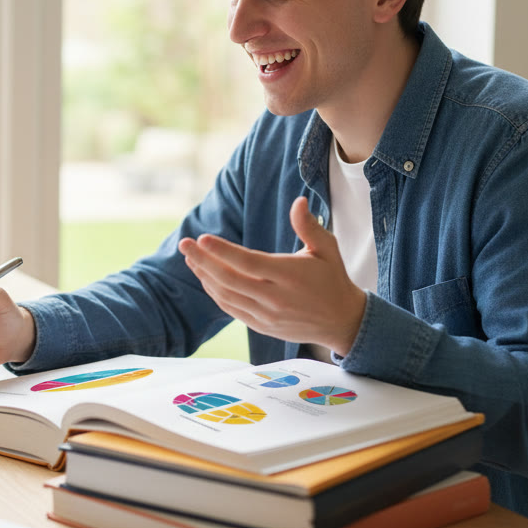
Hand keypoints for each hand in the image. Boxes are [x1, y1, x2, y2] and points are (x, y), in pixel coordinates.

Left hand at [178, 196, 365, 354]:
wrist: (342, 321)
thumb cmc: (332, 278)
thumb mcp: (327, 249)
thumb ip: (309, 226)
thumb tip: (298, 201)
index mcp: (290, 275)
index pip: (248, 263)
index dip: (222, 251)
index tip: (202, 238)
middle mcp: (275, 298)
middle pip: (230, 280)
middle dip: (203, 261)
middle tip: (184, 244)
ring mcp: (267, 315)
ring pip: (226, 296)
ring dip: (204, 276)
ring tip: (190, 258)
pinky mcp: (262, 326)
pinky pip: (231, 309)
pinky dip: (215, 293)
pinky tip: (206, 277)